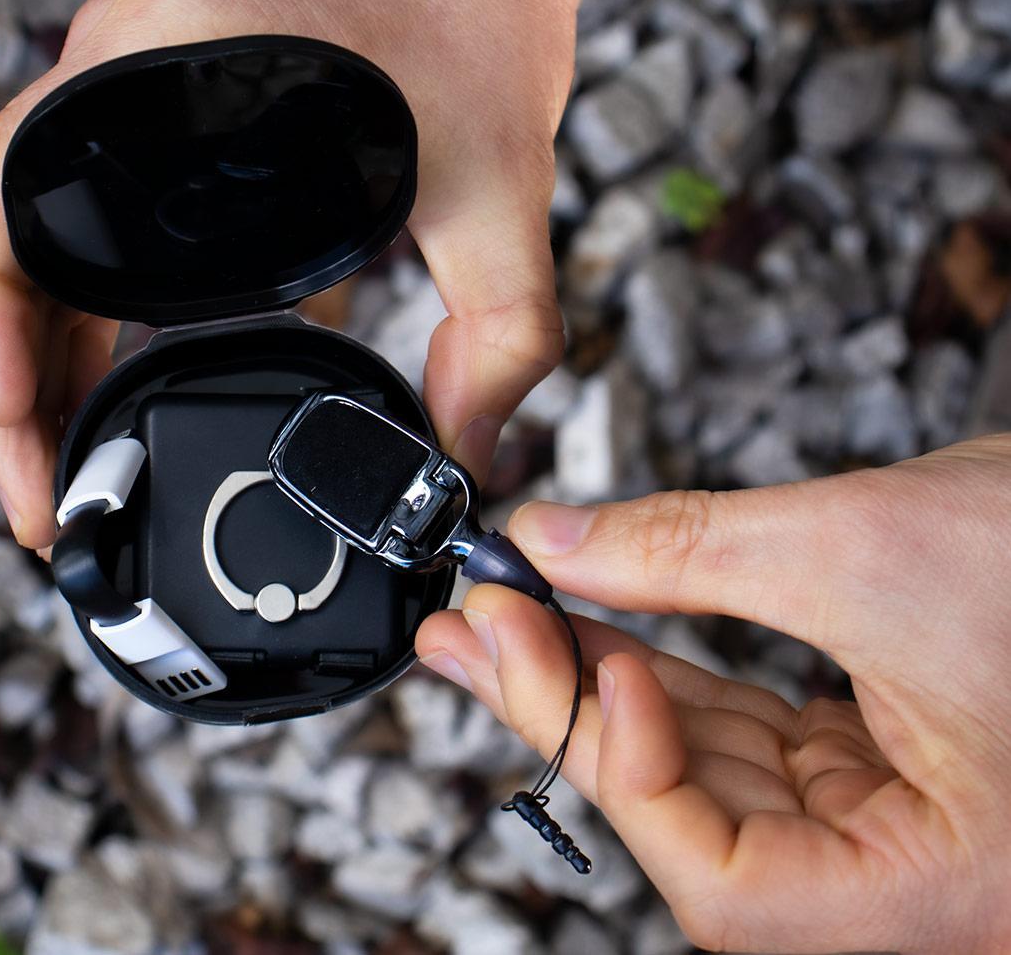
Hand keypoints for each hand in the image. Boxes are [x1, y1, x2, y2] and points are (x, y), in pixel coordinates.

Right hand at [0, 0, 657, 548]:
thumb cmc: (472, 11)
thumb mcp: (500, 187)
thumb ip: (501, 335)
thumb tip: (460, 456)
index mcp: (159, 62)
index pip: (3, 191)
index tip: (14, 420)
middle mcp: (119, 71)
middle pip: (0, 239)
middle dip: (3, 384)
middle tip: (40, 499)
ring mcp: (129, 92)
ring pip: (34, 244)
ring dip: (38, 362)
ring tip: (64, 472)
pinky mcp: (161, 120)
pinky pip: (88, 229)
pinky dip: (87, 322)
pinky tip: (114, 396)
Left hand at [416, 433, 1010, 953]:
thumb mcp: (863, 544)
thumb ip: (684, 553)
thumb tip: (549, 546)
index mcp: (953, 892)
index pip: (735, 887)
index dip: (628, 770)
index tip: (553, 652)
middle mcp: (929, 883)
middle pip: (705, 824)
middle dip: (580, 713)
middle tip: (482, 628)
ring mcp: (908, 826)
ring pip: (720, 775)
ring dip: (612, 689)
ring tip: (515, 616)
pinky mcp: (894, 765)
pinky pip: (758, 737)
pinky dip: (677, 675)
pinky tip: (598, 623)